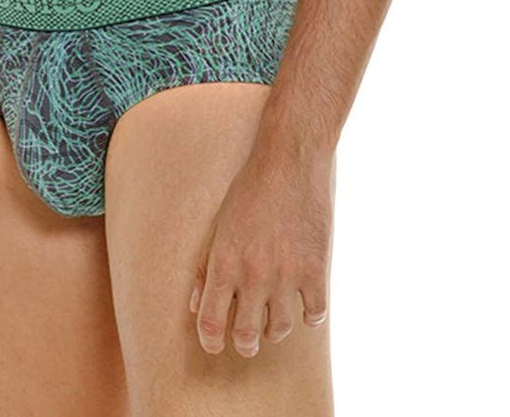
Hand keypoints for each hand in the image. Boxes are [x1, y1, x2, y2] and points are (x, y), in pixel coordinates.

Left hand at [189, 136, 334, 356]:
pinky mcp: (315, 269)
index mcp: (224, 264)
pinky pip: (314, 312)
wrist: (288, 162)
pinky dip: (309, 316)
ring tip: (273, 325)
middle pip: (246, 334)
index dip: (210, 341)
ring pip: (280, 328)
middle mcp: (252, 276)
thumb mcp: (218, 225)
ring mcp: (286, 275)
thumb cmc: (249, 190)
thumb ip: (205, 267)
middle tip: (247, 342)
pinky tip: (304, 309)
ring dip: (274, 331)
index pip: (210, 322)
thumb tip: (194, 303)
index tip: (214, 346)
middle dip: (245, 344)